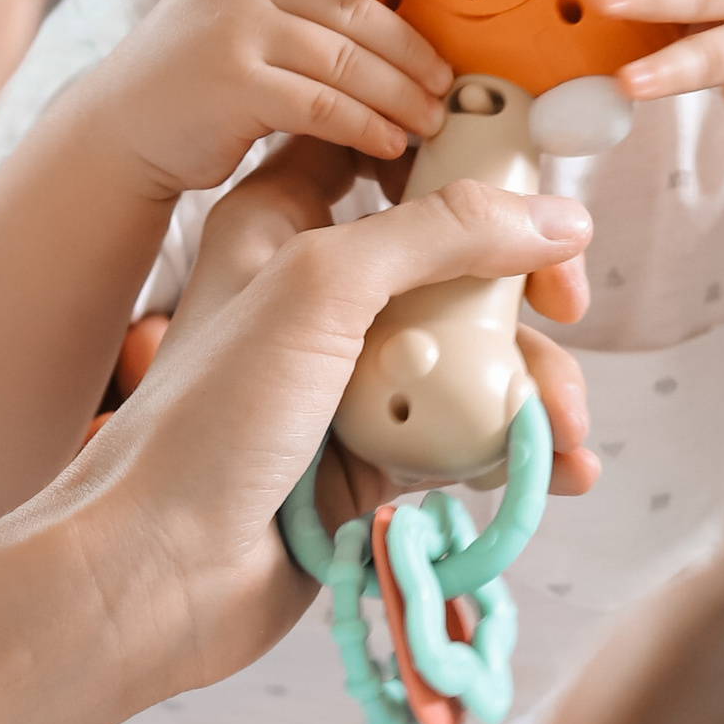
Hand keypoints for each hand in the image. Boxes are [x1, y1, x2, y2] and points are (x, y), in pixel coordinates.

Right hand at [93, 0, 452, 201]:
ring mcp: (236, 29)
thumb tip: (390, 6)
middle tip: (445, 82)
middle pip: (353, 11)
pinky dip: (364, 126)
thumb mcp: (234, 11)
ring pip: (345, 60)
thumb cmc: (195, 74)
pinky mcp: (235, 85)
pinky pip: (322, 105)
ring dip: (398, 95)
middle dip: (410, 50)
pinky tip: (388, 144)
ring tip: (429, 119)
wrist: (119, 126)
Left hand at [170, 144, 594, 516]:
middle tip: (566, 310)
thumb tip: (555, 217)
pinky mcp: (375, 452)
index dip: (462, 151)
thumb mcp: (323, 288)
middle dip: (523, 286)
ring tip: (564, 431)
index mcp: (283, 220)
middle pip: (452, 254)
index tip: (529, 179)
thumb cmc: (210, 418)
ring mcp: (350, 375)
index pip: (386, 149)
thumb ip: (440, 234)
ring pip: (473, 350)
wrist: (158, 573)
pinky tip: (560, 470)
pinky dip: (519, 447)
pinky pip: (470, 433)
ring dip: (535, 384)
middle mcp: (319, 290)